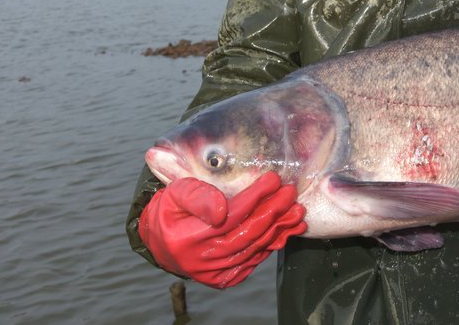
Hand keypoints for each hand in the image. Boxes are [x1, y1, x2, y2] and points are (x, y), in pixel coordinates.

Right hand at [139, 171, 306, 288]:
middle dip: (273, 211)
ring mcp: (213, 273)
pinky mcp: (223, 279)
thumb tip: (222, 210)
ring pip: (254, 248)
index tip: (273, 179)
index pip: (231, 215)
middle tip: (290, 193)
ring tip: (297, 211)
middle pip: (247, 233)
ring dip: (279, 229)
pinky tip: (287, 231)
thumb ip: (198, 197)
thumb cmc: (170, 211)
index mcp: (187, 238)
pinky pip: (253, 261)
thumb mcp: (175, 194)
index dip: (255, 197)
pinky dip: (272, 245)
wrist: (161, 242)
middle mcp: (201, 260)